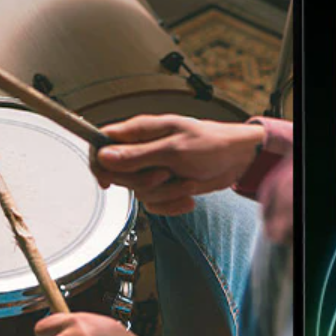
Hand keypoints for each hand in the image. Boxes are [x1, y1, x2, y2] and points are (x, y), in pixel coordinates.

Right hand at [92, 115, 263, 215]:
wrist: (238, 160)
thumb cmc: (211, 144)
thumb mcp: (173, 150)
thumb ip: (136, 155)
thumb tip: (104, 156)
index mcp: (140, 131)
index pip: (102, 142)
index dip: (98, 161)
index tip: (107, 180)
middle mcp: (142, 149)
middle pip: (118, 174)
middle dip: (142, 181)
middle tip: (164, 174)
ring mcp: (152, 168)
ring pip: (138, 192)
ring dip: (164, 193)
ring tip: (185, 181)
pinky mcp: (163, 185)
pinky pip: (153, 203)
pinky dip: (171, 204)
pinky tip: (188, 195)